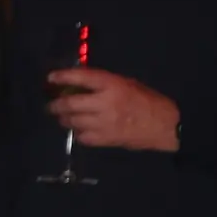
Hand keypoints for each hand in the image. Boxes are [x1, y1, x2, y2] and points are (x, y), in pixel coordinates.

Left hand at [47, 68, 178, 150]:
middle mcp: (105, 103)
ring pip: (72, 122)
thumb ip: (104, 84)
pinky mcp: (104, 139)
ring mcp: (103, 123)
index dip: (63, 76)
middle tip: (51, 105)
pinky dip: (78, 133)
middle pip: (70, 103)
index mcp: (113, 85)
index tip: (51, 77)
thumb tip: (80, 84)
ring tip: (62, 117)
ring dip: (63, 119)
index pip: (82, 77)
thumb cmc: (148, 101)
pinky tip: (80, 130)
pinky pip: (81, 137)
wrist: (165, 126)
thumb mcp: (128, 84)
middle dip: (56, 105)